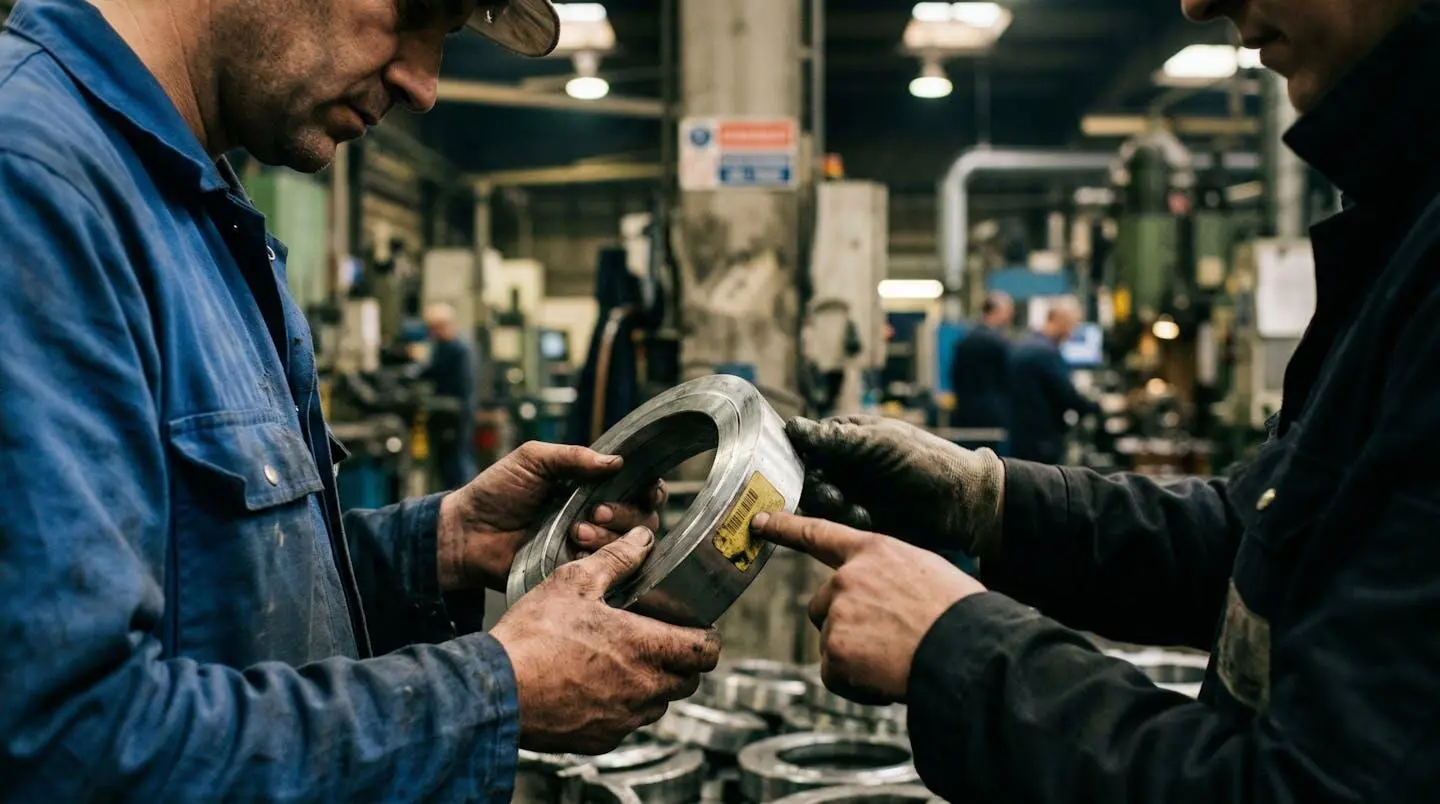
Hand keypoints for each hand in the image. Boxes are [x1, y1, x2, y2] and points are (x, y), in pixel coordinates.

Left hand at [438, 442, 666, 591]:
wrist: (468, 534)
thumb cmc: (497, 491)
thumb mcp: (533, 460)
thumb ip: (573, 456)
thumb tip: (617, 461)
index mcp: (592, 485)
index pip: (639, 487)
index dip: (649, 488)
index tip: (643, 489)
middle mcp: (598, 515)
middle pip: (643, 517)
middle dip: (624, 513)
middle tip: (593, 512)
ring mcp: (590, 546)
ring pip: (629, 545)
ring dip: (608, 536)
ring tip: (576, 532)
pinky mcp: (578, 572)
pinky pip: (607, 570)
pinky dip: (596, 559)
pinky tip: (573, 549)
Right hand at [491, 527, 722, 753]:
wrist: (496, 690)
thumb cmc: (534, 635)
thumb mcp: (574, 581)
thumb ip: (616, 559)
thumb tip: (642, 538)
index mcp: (645, 648)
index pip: (705, 652)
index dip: (706, 638)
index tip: (695, 629)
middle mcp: (642, 689)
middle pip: (688, 681)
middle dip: (682, 662)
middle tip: (662, 642)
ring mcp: (623, 719)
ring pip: (658, 705)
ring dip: (653, 685)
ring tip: (627, 662)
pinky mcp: (600, 740)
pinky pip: (627, 724)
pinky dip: (623, 707)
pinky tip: (597, 686)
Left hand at [752, 512, 984, 703]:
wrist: (968, 650)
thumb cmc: (962, 616)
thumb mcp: (929, 575)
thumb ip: (893, 580)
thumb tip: (886, 604)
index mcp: (876, 551)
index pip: (821, 534)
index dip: (787, 527)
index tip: (759, 521)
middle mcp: (849, 576)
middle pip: (822, 606)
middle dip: (845, 627)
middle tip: (886, 643)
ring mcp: (839, 612)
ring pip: (832, 643)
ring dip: (855, 657)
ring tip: (896, 660)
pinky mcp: (835, 649)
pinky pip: (835, 675)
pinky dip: (856, 684)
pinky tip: (886, 680)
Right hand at [788, 416, 1004, 557]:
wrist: (961, 504)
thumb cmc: (926, 461)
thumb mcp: (881, 442)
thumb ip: (836, 438)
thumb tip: (792, 428)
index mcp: (845, 437)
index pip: (802, 442)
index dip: (792, 453)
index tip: (789, 464)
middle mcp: (840, 464)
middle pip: (802, 475)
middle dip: (812, 485)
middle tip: (833, 492)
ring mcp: (847, 493)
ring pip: (814, 501)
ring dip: (828, 504)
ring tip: (855, 507)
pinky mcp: (855, 522)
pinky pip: (832, 524)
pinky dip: (844, 521)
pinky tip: (866, 518)